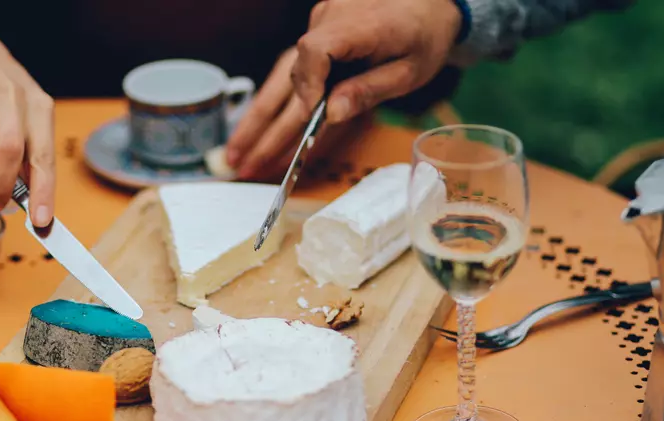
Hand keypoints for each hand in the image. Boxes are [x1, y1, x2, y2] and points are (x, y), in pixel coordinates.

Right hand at [0, 31, 54, 226]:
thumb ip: (32, 153)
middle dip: (1, 187)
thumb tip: (32, 200)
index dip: (43, 192)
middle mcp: (13, 102)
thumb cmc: (7, 96)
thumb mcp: (30, 116)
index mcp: (40, 110)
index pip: (45, 157)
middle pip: (10, 154)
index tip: (41, 222)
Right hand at [226, 0, 461, 178]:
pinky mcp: (315, 38)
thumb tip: (330, 115)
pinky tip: (257, 134)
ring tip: (236, 156)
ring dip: (257, 120)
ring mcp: (317, 28)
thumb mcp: (409, 69)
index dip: (308, 86)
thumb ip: (368, 90)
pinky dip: (275, 106)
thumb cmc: (423, 35)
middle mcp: (328, 20)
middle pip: (287, 73)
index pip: (316, 51)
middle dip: (264, 124)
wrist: (427, 2)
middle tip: (244, 162)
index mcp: (358, 25)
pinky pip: (290, 75)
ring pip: (280, 78)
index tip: (311, 117)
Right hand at [291, 0, 461, 123]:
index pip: (316, 50)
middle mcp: (340, 9)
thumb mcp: (408, 74)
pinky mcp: (324, 13)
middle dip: (310, 92)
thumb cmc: (425, 38)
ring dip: (315, 82)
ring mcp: (329, 8)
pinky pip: (311, 48)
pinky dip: (319, 70)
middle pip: (305, 57)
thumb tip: (331, 115)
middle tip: (330, 115)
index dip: (309, 85)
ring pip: (304, 55)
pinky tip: (343, 76)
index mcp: (366, 24)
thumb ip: (368, 92)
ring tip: (343, 92)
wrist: (430, 3)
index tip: (315, 115)